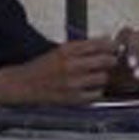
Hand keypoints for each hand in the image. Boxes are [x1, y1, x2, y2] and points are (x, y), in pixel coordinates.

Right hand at [0, 38, 117, 105]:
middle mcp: (71, 65)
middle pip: (106, 60)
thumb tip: (105, 41)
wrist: (23, 85)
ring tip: (97, 76)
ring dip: (103, 76)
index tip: (115, 47)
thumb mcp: (59, 51)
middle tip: (110, 62)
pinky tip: (90, 88)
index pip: (98, 44)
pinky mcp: (73, 98)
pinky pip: (96, 93)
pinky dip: (96, 91)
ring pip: (103, 77)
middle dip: (111, 60)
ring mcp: (72, 83)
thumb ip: (81, 47)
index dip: (111, 45)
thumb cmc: (42, 67)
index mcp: (67, 50)